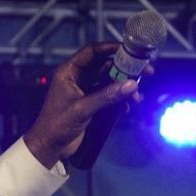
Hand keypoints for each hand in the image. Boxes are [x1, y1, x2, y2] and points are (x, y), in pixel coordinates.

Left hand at [21, 42, 142, 167]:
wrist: (49, 147)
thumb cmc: (57, 125)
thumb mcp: (82, 109)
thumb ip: (107, 96)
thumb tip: (132, 85)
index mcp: (69, 72)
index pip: (92, 52)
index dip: (111, 48)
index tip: (131, 50)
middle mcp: (78, 78)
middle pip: (105, 65)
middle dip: (125, 69)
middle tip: (146, 72)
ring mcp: (85, 90)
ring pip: (110, 81)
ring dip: (124, 86)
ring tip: (137, 96)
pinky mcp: (91, 103)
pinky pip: (109, 95)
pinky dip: (119, 98)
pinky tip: (127, 107)